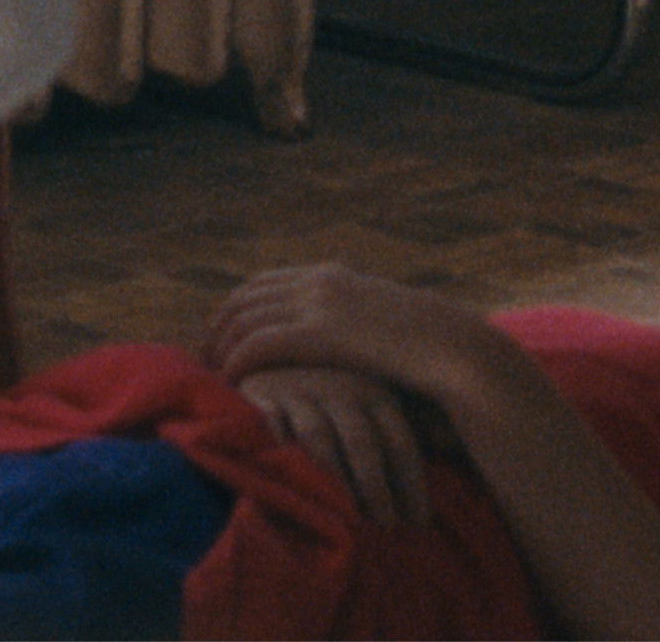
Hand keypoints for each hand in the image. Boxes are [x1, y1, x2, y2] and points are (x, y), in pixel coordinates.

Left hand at [202, 263, 507, 405]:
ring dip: (220, 347)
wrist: (457, 352)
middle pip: (244, 297)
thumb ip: (352, 327)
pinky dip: (237, 361)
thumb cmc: (426, 352)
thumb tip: (333, 347)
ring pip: (244, 319)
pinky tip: (232, 383)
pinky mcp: (319, 331)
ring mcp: (318, 302)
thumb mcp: (381, 328)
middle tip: (202, 360)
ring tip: (210, 377)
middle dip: (217, 327)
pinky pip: (258, 342)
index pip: (262, 284)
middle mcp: (319, 280)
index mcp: (332, 275)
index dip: (234, 310)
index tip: (219, 338)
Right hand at [234, 365, 433, 528]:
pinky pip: (274, 425)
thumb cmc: (333, 392)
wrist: (277, 356)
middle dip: (377, 489)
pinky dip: (284, 451)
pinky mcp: (263, 394)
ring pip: (321, 440)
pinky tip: (295, 480)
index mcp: (376, 389)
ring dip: (337, 482)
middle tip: (387, 526)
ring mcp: (302, 389)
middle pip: (364, 443)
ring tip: (349, 519)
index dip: (411, 484)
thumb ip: (397, 434)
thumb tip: (443, 471)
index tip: (419, 523)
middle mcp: (342, 386)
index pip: (400, 441)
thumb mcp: (370, 401)